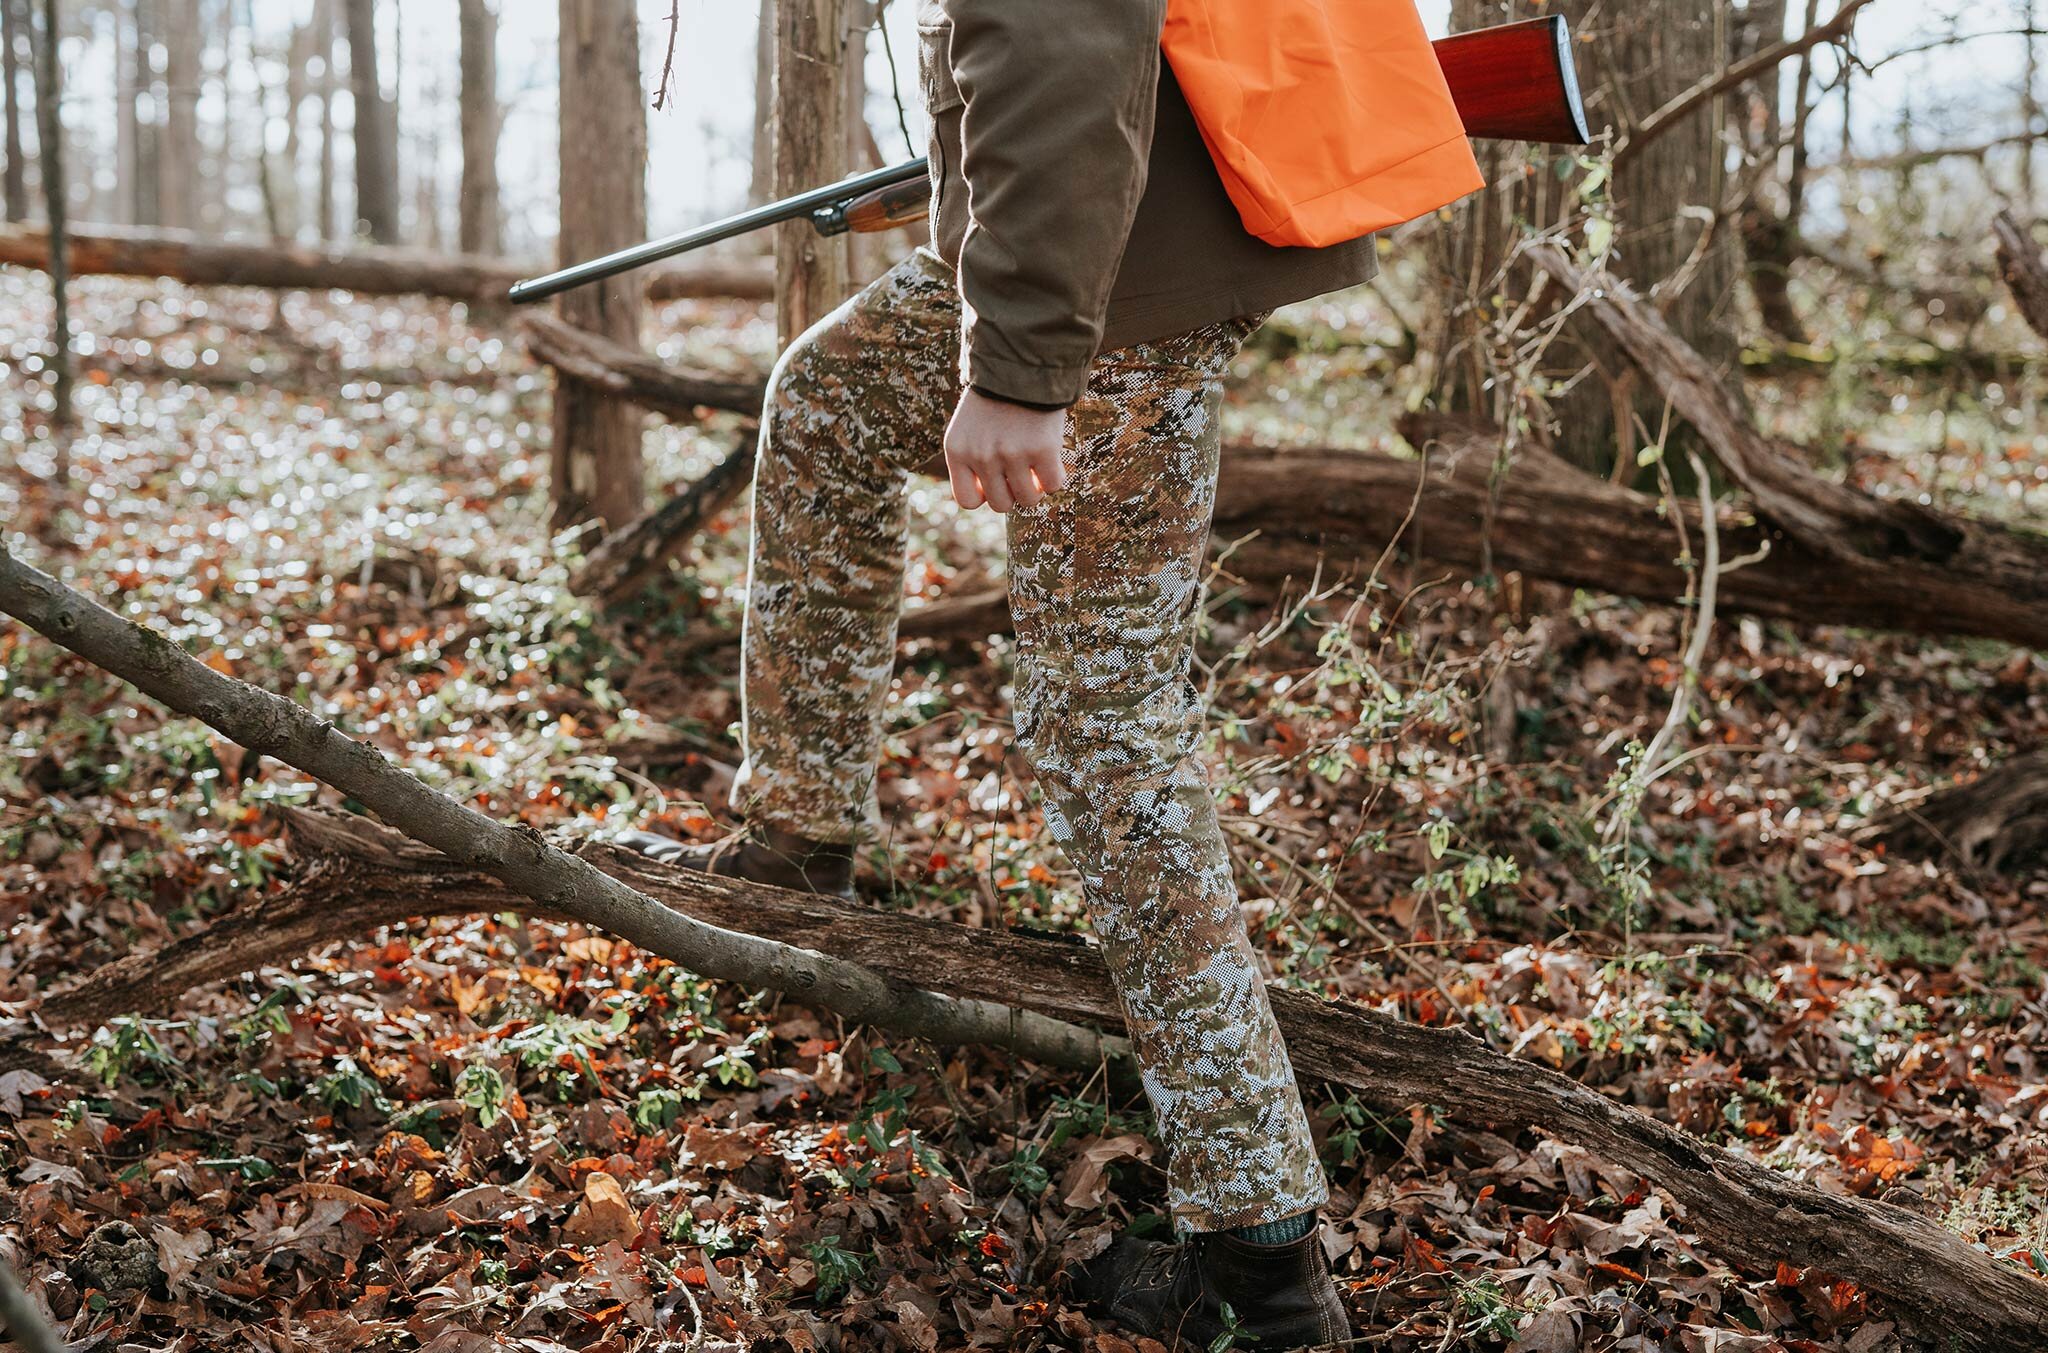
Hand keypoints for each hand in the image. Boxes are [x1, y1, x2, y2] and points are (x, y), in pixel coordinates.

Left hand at [942, 388, 1068, 512]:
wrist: (1023, 358)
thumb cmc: (998, 396)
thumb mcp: (971, 426)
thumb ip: (976, 459)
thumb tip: (996, 497)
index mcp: (958, 450)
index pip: (967, 501)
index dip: (985, 494)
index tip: (996, 479)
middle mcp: (981, 456)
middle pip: (1001, 504)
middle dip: (1014, 491)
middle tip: (1022, 471)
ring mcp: (1012, 454)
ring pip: (1029, 499)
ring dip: (1037, 488)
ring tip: (1038, 468)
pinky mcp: (1042, 449)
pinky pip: (1054, 484)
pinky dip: (1056, 476)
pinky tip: (1052, 459)